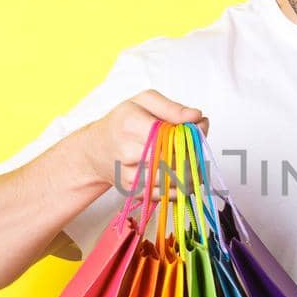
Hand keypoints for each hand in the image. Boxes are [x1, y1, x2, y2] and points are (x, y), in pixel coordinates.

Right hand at [78, 90, 208, 195]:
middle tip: (200, 148)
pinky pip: (166, 195)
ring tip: (195, 163)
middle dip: (194, 155)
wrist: (97, 149)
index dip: (190, 136)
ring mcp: (130, 174)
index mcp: (131, 124)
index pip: (170, 136)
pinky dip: (181, 188)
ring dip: (192, 174)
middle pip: (174, 159)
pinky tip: (184, 176)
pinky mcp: (134, 191)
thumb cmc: (122, 123)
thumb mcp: (144, 102)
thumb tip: (196, 116)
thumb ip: (172, 107)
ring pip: (173, 180)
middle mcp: (127, 151)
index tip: (199, 130)